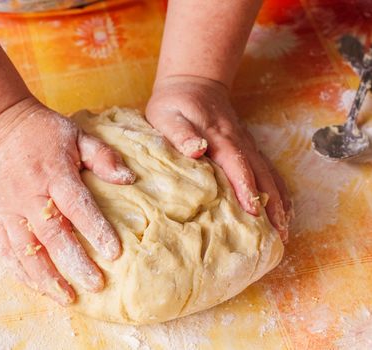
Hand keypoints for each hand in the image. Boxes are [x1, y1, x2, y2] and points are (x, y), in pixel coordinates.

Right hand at [0, 97, 134, 304]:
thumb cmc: (42, 132)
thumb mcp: (75, 134)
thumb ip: (102, 156)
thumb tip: (129, 179)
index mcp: (52, 172)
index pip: (76, 205)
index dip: (95, 229)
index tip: (113, 253)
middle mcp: (27, 194)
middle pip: (51, 234)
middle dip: (73, 263)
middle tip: (95, 285)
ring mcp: (6, 208)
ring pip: (24, 249)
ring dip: (45, 276)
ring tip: (66, 297)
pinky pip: (4, 249)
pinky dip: (20, 271)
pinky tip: (36, 287)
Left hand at [146, 75, 291, 240]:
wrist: (193, 83)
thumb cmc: (175, 103)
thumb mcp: (167, 115)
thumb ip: (180, 133)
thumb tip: (197, 150)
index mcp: (219, 137)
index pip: (237, 165)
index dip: (246, 189)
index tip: (254, 213)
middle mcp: (238, 142)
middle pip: (262, 174)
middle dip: (272, 204)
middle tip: (279, 235)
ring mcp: (246, 145)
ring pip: (269, 174)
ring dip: (279, 201)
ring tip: (285, 230)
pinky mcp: (247, 147)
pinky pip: (267, 170)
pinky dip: (278, 190)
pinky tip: (283, 209)